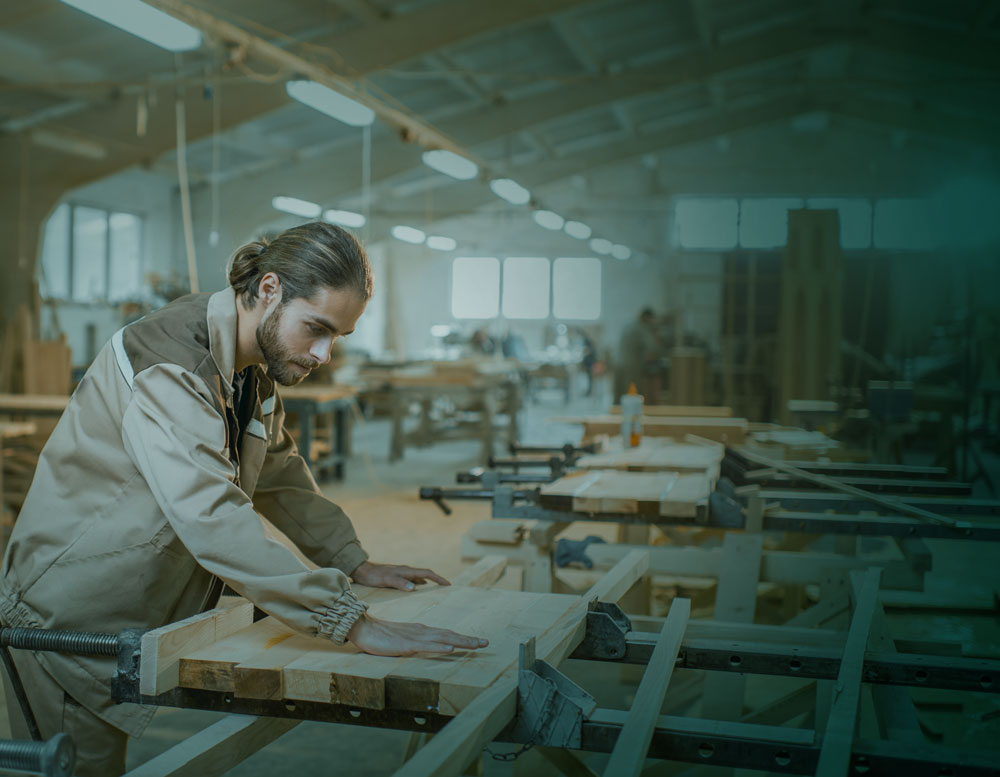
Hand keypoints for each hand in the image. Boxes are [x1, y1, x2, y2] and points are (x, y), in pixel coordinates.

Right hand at [348, 614, 488, 655]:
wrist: (364, 628)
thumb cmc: (382, 635)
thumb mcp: (404, 640)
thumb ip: (417, 642)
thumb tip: (431, 646)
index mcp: (422, 631)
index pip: (447, 635)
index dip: (463, 639)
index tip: (478, 642)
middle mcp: (422, 632)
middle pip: (450, 635)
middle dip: (468, 640)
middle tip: (486, 643)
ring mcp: (415, 637)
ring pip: (442, 639)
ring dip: (461, 641)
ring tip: (476, 644)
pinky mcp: (406, 645)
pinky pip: (426, 646)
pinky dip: (440, 646)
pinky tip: (450, 647)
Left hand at [351, 561, 449, 590]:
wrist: (362, 570)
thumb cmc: (374, 576)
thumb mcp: (386, 580)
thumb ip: (400, 583)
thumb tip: (414, 588)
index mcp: (407, 571)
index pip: (427, 573)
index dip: (438, 578)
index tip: (448, 584)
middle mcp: (406, 571)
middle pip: (426, 574)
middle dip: (436, 580)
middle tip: (446, 587)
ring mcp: (402, 574)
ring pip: (419, 578)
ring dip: (428, 582)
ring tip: (435, 590)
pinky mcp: (397, 577)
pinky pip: (412, 580)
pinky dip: (419, 585)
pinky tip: (417, 591)